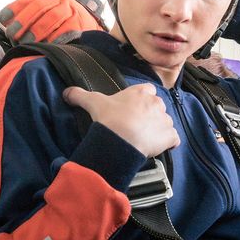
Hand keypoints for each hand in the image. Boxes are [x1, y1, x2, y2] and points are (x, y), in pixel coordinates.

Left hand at [0, 0, 105, 45]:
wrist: (92, 23)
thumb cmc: (63, 23)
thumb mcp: (47, 14)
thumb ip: (29, 17)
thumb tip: (7, 25)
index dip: (14, 8)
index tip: (4, 19)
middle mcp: (60, 0)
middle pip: (39, 6)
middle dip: (23, 21)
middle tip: (13, 35)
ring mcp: (72, 11)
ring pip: (51, 17)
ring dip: (36, 31)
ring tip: (26, 42)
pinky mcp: (81, 24)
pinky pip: (66, 30)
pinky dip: (54, 39)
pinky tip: (45, 46)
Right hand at [63, 84, 179, 157]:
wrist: (120, 140)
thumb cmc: (109, 119)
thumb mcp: (92, 102)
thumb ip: (79, 95)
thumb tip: (66, 92)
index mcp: (141, 93)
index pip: (148, 91)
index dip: (142, 100)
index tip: (134, 109)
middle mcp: (156, 103)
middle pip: (158, 107)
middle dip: (151, 116)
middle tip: (137, 127)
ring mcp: (165, 120)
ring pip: (166, 123)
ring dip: (159, 130)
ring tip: (144, 139)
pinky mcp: (170, 136)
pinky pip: (174, 139)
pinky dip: (168, 143)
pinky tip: (157, 148)